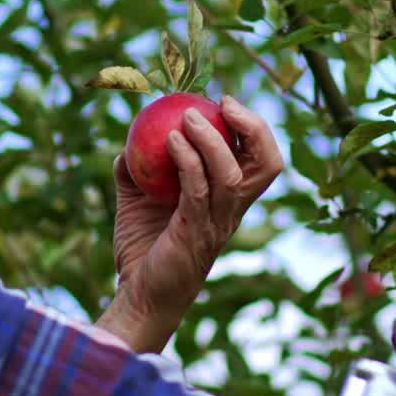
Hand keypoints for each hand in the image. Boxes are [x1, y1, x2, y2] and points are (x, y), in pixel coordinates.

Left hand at [103, 96, 283, 349]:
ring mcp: (216, 223)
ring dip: (211, 139)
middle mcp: (231, 210)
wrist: (138, 294)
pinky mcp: (195, 232)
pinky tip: (169, 140)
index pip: (259, 160)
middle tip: (223, 104)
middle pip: (267, 165)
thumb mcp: (136, 200)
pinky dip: (187, 160)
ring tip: (187, 115)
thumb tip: (128, 141)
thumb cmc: (143, 248)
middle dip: (254, 128)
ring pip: (232, 174)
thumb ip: (136, 170)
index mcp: (228, 200)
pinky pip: (198, 189)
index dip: (252, 128)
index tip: (223, 102)